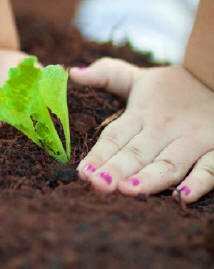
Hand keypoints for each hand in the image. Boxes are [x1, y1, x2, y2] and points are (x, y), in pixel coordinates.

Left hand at [70, 58, 213, 203]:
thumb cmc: (173, 89)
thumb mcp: (139, 79)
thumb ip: (107, 75)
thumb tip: (73, 73)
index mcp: (142, 114)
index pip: (115, 136)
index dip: (98, 154)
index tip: (82, 172)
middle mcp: (164, 128)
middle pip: (136, 152)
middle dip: (117, 169)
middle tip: (98, 184)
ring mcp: (193, 139)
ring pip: (169, 162)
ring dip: (149, 177)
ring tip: (128, 189)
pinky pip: (210, 168)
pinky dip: (199, 182)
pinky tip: (182, 197)